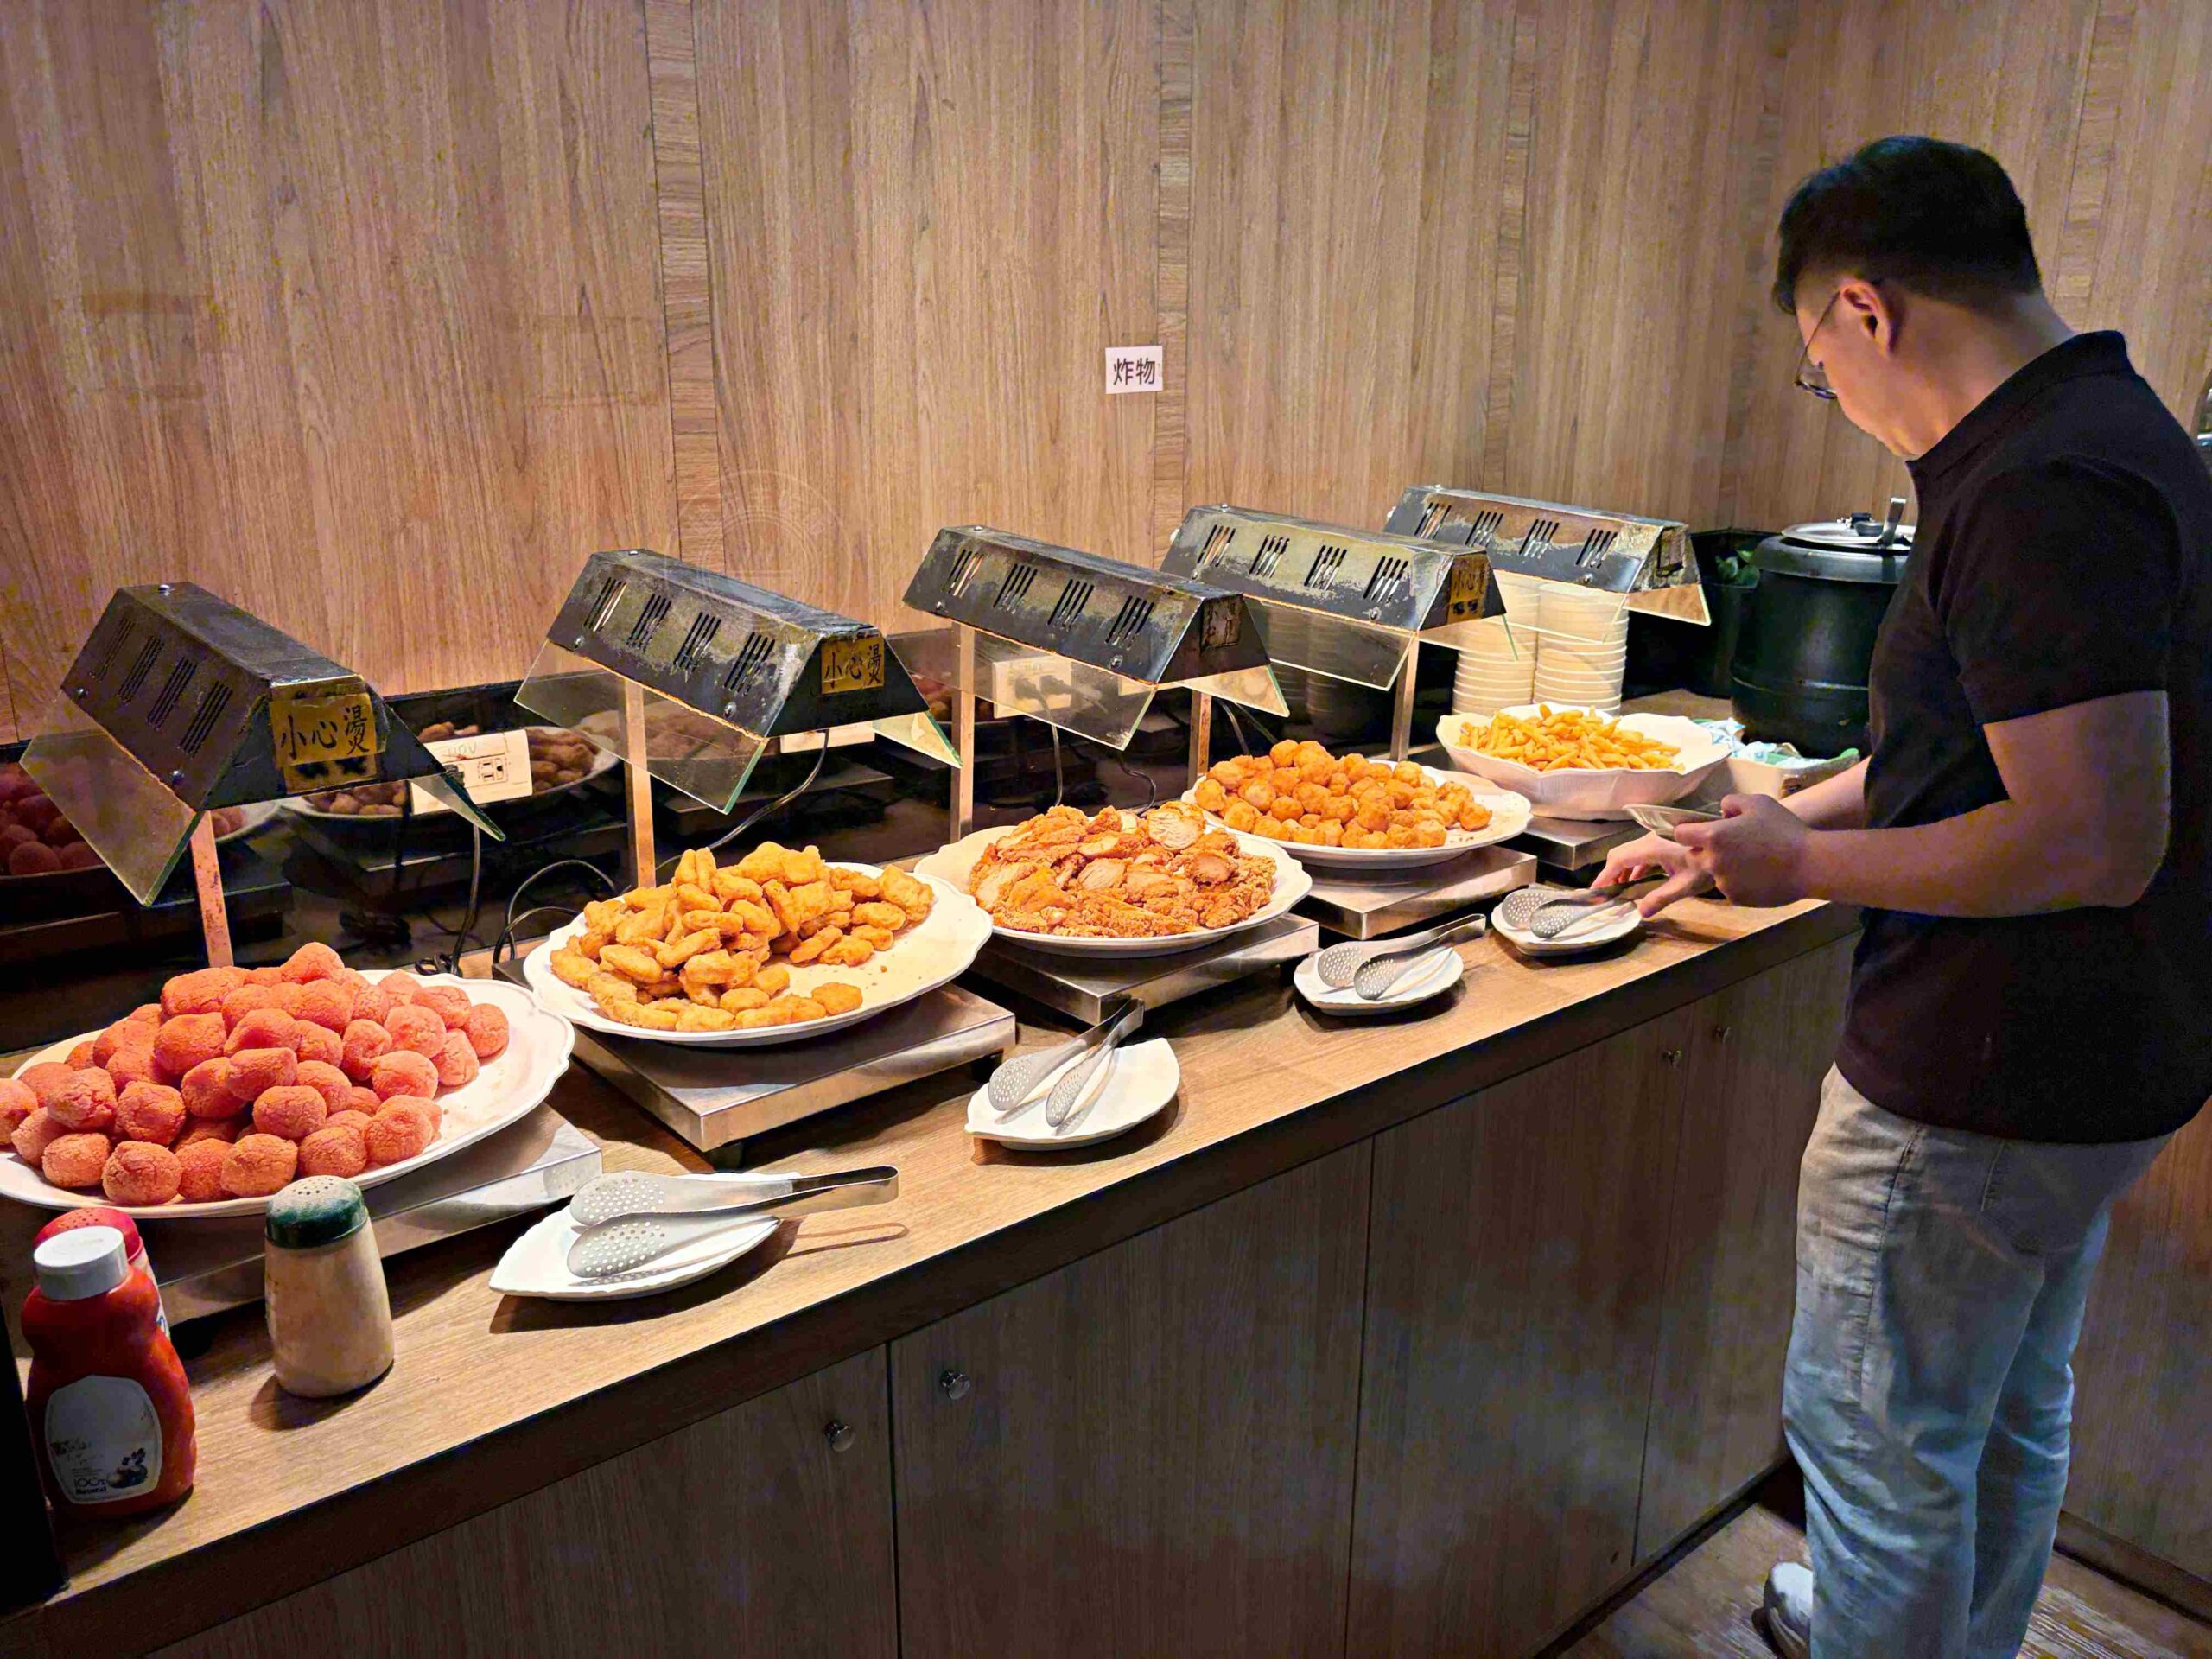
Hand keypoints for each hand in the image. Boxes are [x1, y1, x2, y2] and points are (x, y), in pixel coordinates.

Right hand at [1593, 833, 1713, 917]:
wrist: (1727, 845)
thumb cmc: (1708, 865)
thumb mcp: (1685, 885)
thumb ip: (1661, 898)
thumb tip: (1640, 913)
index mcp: (1651, 847)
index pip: (1618, 859)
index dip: (1604, 875)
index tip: (1595, 891)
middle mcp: (1650, 838)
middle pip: (1621, 853)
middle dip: (1611, 873)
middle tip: (1606, 893)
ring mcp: (1657, 837)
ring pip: (1631, 852)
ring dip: (1623, 869)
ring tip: (1621, 889)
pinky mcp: (1664, 839)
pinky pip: (1642, 852)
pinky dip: (1634, 865)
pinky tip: (1639, 879)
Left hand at [1673, 793, 1810, 907]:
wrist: (1809, 865)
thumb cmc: (1784, 830)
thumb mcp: (1758, 803)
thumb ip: (1732, 802)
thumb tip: (1722, 811)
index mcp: (1714, 836)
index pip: (1681, 834)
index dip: (1689, 831)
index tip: (1700, 830)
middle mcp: (1712, 861)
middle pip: (1694, 856)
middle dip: (1705, 851)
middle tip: (1731, 845)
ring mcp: (1723, 883)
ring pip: (1714, 873)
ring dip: (1725, 867)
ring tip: (1753, 860)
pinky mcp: (1736, 898)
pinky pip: (1730, 888)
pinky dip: (1739, 882)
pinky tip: (1760, 874)